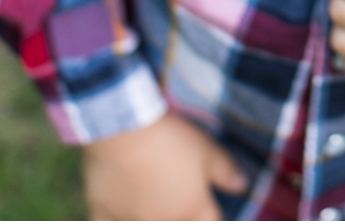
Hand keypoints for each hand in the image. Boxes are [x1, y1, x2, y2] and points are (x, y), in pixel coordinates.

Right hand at [82, 111, 246, 220]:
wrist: (124, 130)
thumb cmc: (171, 139)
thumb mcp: (206, 150)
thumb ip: (226, 170)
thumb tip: (242, 186)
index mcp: (192, 209)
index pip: (211, 222)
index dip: (212, 215)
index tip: (210, 208)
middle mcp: (163, 223)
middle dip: (185, 219)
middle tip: (180, 204)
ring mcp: (130, 221)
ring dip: (152, 219)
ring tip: (154, 207)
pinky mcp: (102, 214)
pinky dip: (116, 219)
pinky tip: (120, 214)